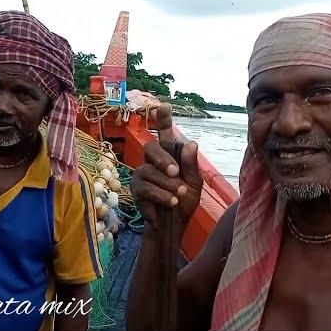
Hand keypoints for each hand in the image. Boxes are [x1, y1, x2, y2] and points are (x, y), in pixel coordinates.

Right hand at [131, 103, 203, 230]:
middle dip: (162, 159)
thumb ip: (192, 165)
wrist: (174, 225)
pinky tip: (170, 203)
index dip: (163, 120)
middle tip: (175, 173)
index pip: (165, 134)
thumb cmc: (184, 201)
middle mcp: (153, 161)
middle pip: (150, 147)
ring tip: (179, 196)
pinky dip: (162, 196)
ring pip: (150, 172)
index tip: (164, 105)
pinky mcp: (136, 189)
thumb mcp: (194, 184)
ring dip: (168, 186)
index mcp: (170, 155)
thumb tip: (192, 143)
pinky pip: (147, 188)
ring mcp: (142, 174)